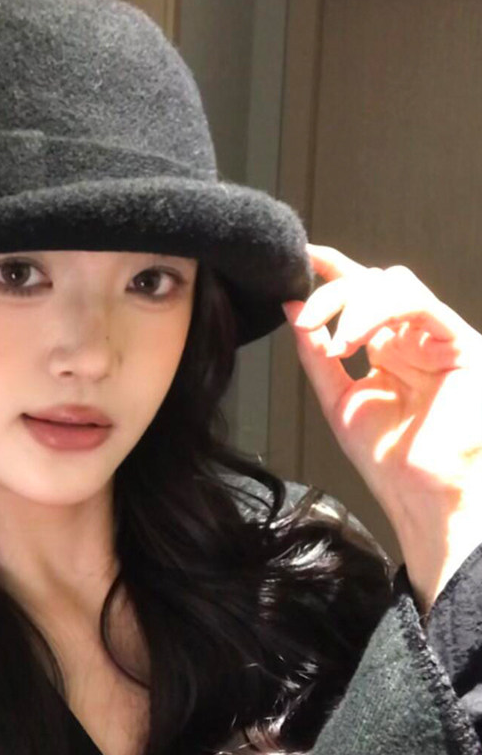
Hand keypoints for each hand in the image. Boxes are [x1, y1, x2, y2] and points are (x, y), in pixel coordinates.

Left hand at [282, 243, 481, 613]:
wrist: (420, 496)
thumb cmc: (387, 458)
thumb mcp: (337, 397)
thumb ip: (315, 353)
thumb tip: (293, 308)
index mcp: (388, 347)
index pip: (359, 294)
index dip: (331, 270)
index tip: (300, 258)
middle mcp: (413, 338)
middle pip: (371, 282)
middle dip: (332, 292)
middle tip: (306, 319)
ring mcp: (437, 339)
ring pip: (394, 284)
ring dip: (353, 303)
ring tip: (335, 342)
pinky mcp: (461, 344)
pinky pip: (418, 305)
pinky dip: (378, 313)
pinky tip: (354, 341)